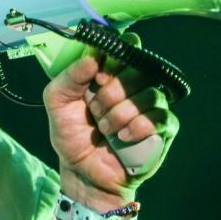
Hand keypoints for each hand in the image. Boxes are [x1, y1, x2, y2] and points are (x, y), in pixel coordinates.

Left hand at [44, 42, 178, 209]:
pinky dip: (139, 126)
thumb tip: (93, 56)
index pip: (127, 47)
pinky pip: (161, 117)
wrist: (82, 172)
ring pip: (151, 93)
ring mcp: (151, 106)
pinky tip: (123, 137)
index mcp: (111, 73)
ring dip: (122, 112)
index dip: (115, 58)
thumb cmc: (72, 135)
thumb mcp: (57, 102)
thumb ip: (70, 76)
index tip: (99, 77)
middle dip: (113, 91)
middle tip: (96, 108)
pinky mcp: (163, 128)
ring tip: (105, 129)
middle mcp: (134, 85)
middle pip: (140, 68)